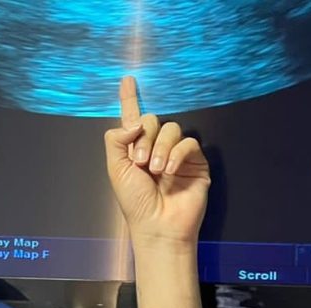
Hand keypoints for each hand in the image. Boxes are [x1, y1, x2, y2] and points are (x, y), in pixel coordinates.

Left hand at [104, 76, 210, 246]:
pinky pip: (189, 143)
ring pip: (171, 129)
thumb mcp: (115, 168)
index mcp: (134, 148)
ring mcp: (176, 154)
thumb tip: (134, 123)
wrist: (158, 225)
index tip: (127, 79)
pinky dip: (177, 153)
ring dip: (160, 147)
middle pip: (153, 120)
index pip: (133, 118)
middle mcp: (156, 148)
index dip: (130, 98)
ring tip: (156, 170)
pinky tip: (170, 170)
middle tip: (140, 161)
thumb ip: (116, 139)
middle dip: (145, 137)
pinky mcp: (195, 162)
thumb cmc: (135, 202)